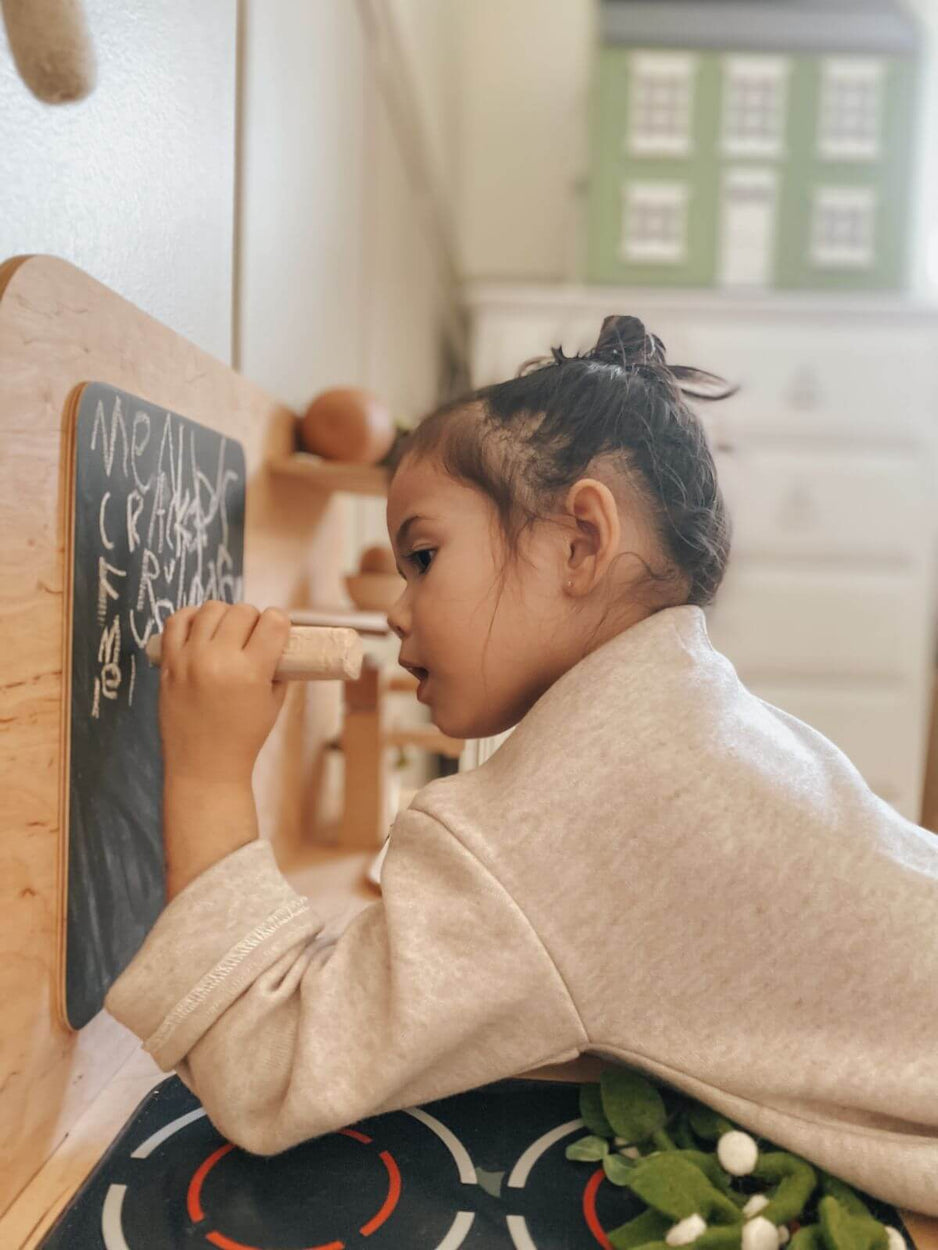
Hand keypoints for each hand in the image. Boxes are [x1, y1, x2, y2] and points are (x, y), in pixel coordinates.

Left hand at [157, 601, 290, 784]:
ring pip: (211, 609)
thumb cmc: (244, 738)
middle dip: (253, 619)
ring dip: (225, 615)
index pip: (273, 621)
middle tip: (253, 635)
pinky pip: (177, 621)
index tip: (277, 630)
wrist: (204, 766)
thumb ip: (278, 670)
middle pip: (242, 611)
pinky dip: (191, 617)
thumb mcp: (274, 704)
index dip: (280, 622)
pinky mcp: (169, 664)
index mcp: (251, 672)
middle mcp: (219, 660)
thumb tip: (278, 641)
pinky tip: (201, 626)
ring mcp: (190, 660)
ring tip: (227, 631)